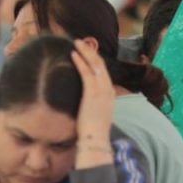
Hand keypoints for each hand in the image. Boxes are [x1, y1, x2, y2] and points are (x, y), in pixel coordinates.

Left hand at [72, 40, 114, 167]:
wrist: (95, 140)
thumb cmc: (93, 132)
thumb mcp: (96, 116)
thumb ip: (93, 106)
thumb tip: (86, 104)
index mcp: (110, 95)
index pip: (104, 73)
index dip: (96, 61)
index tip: (88, 53)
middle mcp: (108, 90)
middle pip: (101, 65)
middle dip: (91, 52)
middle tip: (81, 42)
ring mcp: (102, 90)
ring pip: (95, 64)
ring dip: (86, 52)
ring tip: (77, 43)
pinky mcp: (92, 93)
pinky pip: (86, 72)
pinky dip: (80, 61)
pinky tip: (73, 54)